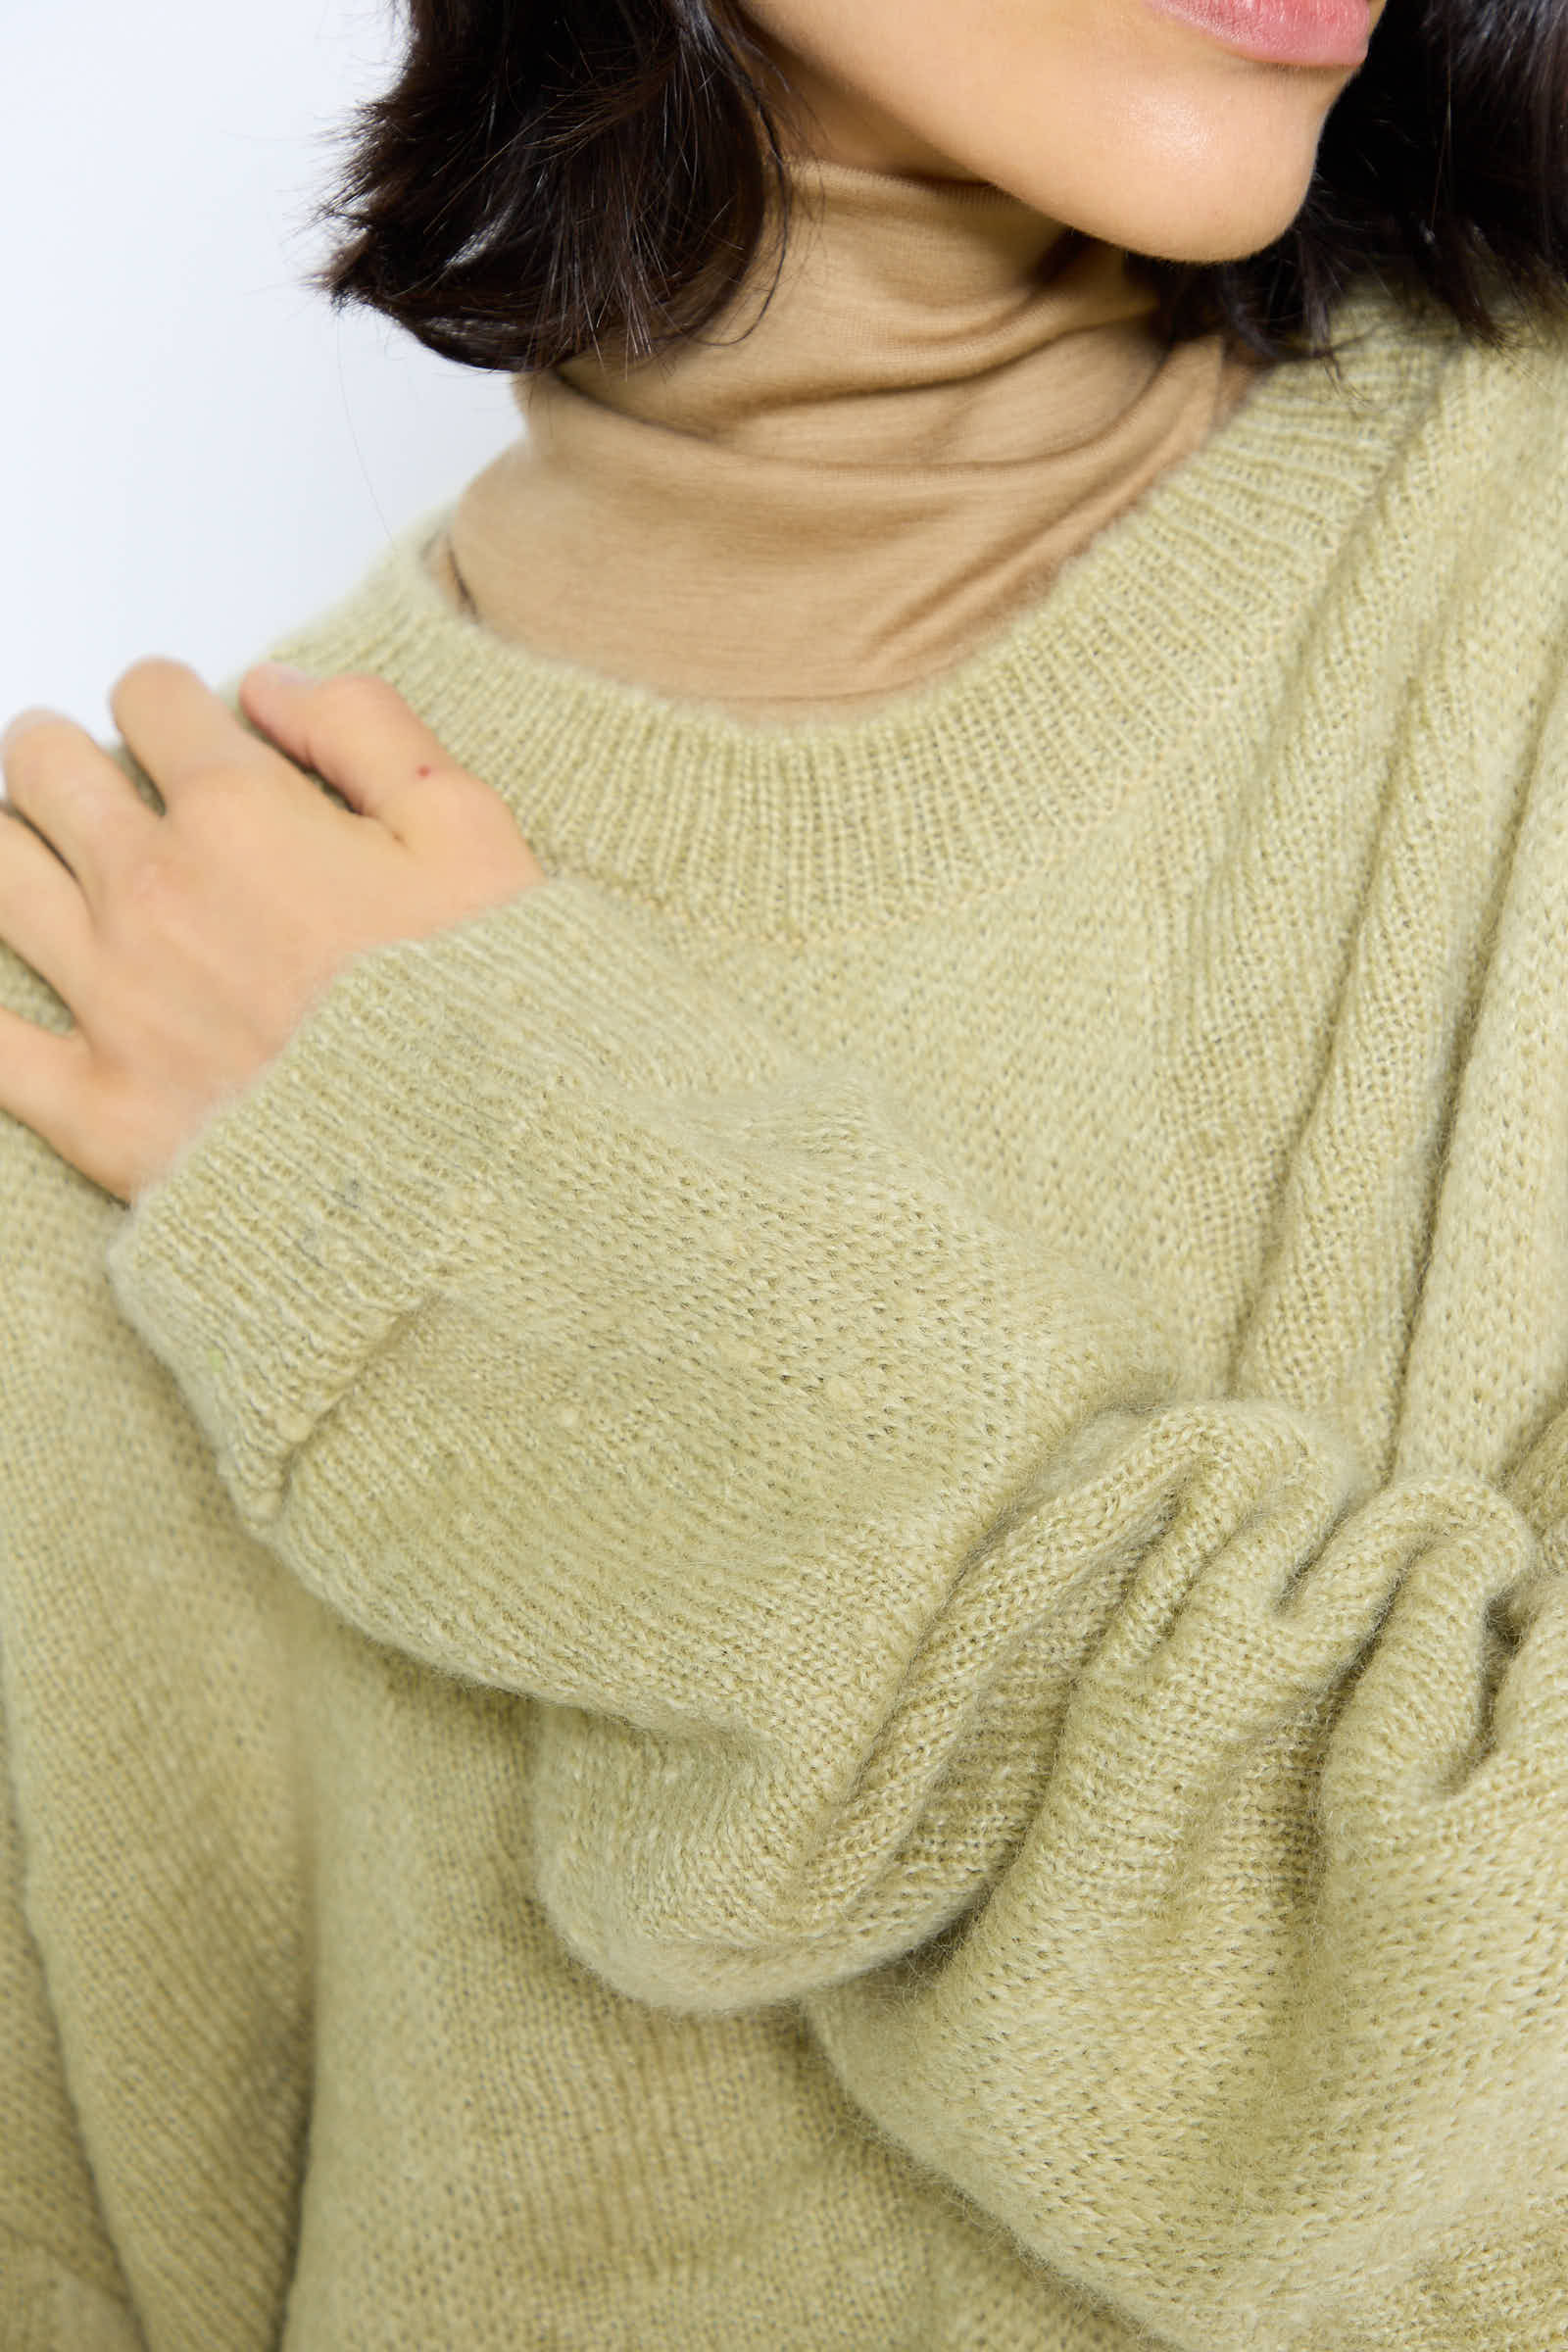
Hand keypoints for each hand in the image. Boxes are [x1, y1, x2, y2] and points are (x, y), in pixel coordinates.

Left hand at [0, 659, 545, 1203]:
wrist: (472, 1177)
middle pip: (43, 766)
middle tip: (105, 782)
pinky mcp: (96, 1107)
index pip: (153, 697)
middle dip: (69, 755)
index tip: (199, 735)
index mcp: (242, 816)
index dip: (176, 703)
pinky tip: (18, 990)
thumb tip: (274, 687)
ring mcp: (113, 1001)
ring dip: (20, 850)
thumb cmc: (487, 1014)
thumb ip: (367, 728)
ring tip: (60, 866)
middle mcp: (154, 894)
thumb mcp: (470, 833)